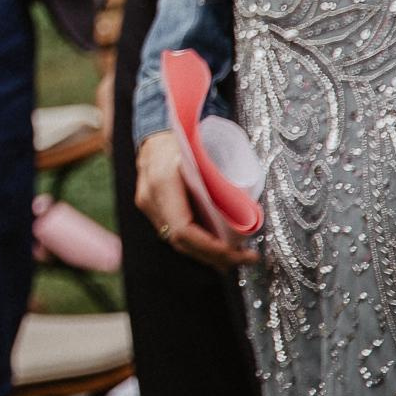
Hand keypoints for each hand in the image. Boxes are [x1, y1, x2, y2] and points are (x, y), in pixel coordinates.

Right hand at [137, 129, 258, 268]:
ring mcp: (148, 206)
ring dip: (206, 254)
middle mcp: (151, 198)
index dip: (211, 247)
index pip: (184, 229)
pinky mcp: (151, 210)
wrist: (154, 137)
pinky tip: (214, 250)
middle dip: (214, 256)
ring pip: (176, 241)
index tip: (237, 251)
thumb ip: (219, 182)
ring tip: (234, 259)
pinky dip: (196, 244)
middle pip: (180, 241)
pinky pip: (173, 234)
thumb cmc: (183, 141)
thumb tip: (248, 214)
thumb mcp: (203, 156)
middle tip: (244, 259)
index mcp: (163, 183)